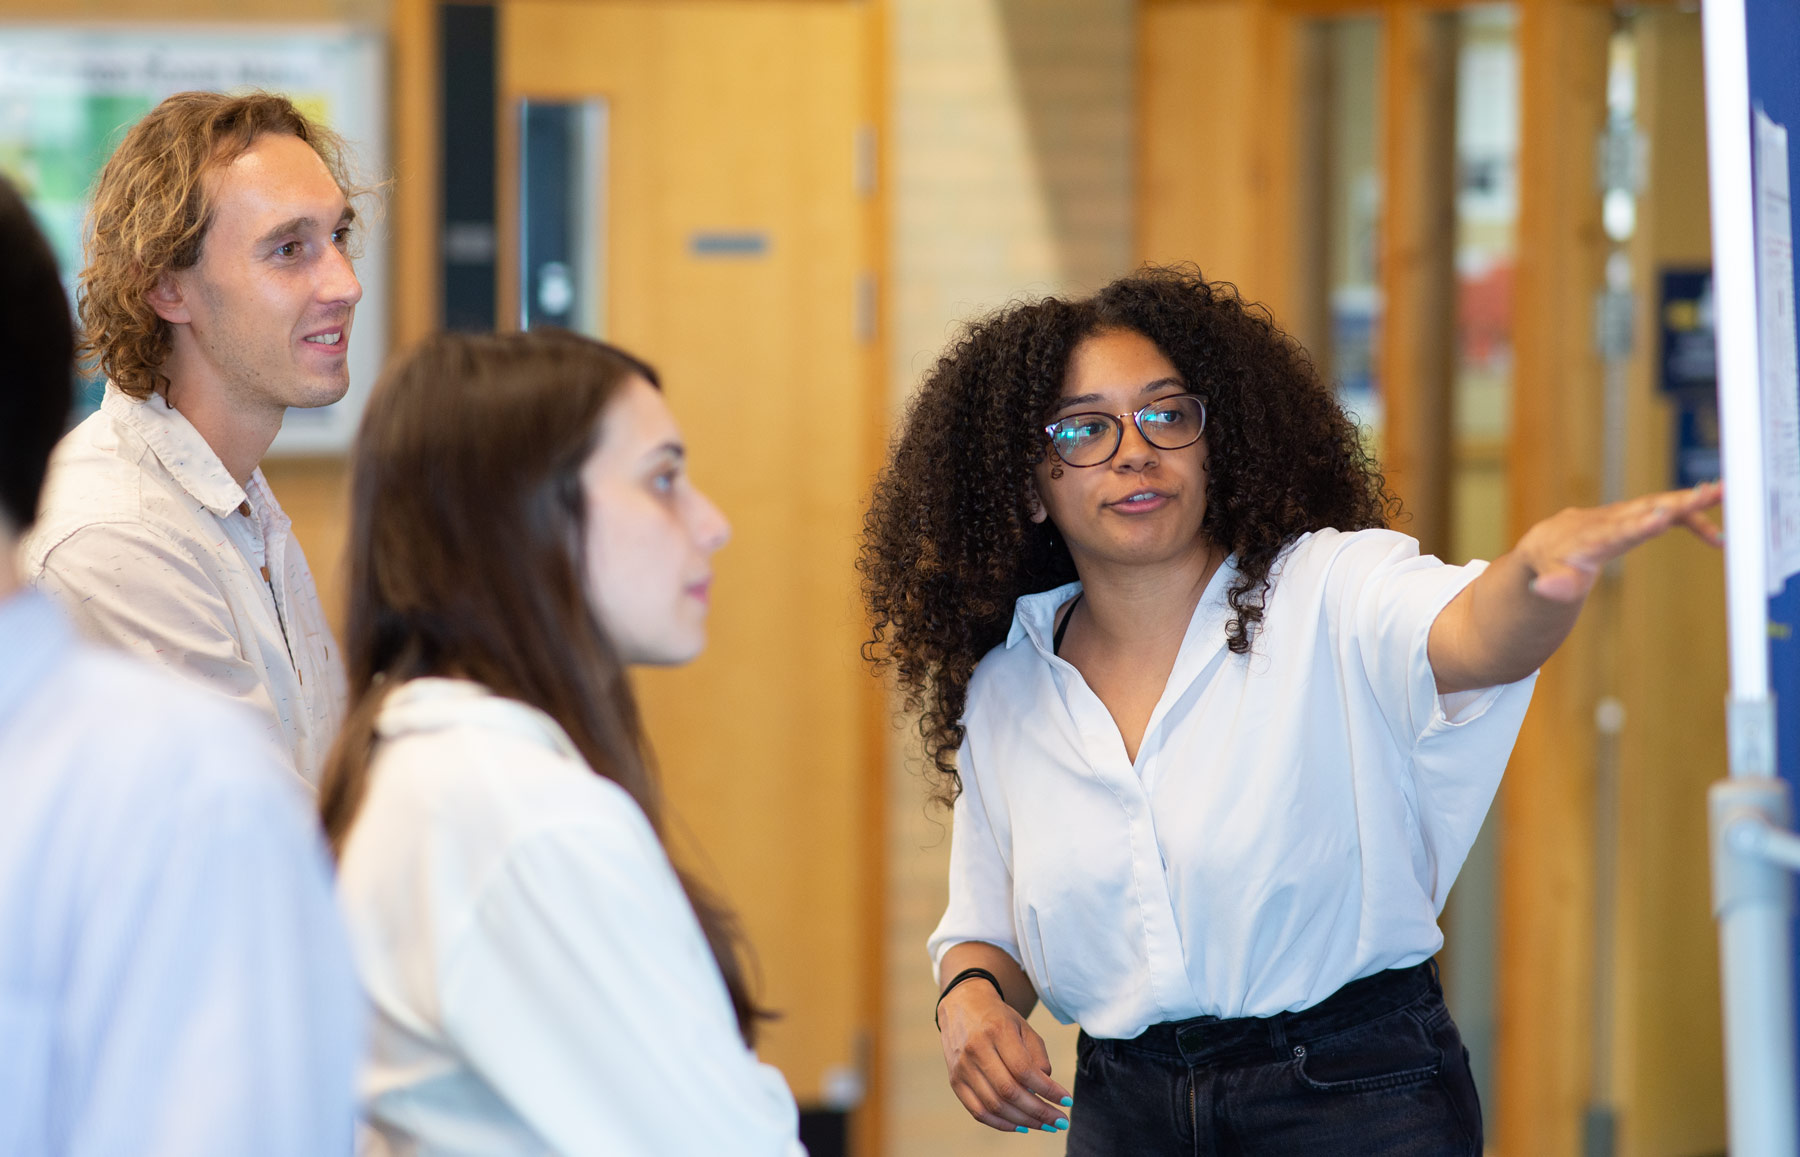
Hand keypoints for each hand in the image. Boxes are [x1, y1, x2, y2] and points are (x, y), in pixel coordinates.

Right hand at [937, 980, 1071, 1133]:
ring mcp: (962, 1067)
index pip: (1024, 1069)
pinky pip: (978, 1111)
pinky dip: (1001, 1124)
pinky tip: (1021, 1126)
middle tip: (1061, 1121)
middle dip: (1039, 1112)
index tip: (1067, 1100)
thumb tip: (1046, 1090)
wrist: (962, 1006)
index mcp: (997, 1031)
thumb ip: (1038, 1056)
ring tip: (1045, 1125)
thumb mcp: (1024, 1027)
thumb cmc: (999, 1018)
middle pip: (1009, 1091)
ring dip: (1024, 1121)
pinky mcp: (955, 1081)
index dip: (1047, 1090)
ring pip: (994, 1105)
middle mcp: (976, 1050)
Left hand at [1518, 481, 1721, 602]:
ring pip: (1660, 503)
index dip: (1639, 525)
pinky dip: (1689, 520)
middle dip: (1679, 502)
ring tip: (1727, 496)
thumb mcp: (1551, 580)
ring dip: (1693, 501)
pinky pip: (1665, 513)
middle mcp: (1610, 520)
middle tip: (1712, 492)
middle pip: (1647, 508)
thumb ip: (1554, 586)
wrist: (1548, 543)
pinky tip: (1715, 536)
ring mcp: (1623, 515)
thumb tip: (1543, 589)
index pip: (1617, 531)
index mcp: (1590, 538)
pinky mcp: (1634, 515)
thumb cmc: (1552, 565)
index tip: (1662, 517)